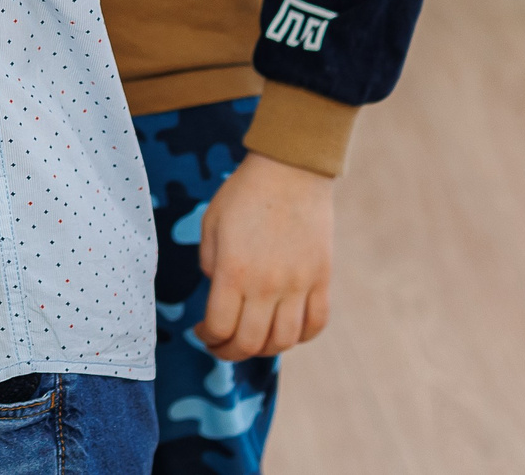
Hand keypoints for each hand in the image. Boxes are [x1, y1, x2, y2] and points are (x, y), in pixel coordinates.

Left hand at [196, 151, 334, 359]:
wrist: (289, 170)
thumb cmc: (243, 194)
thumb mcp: (211, 225)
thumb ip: (210, 264)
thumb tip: (217, 292)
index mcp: (234, 271)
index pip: (220, 327)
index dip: (208, 338)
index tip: (202, 332)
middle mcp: (267, 285)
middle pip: (250, 343)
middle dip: (230, 352)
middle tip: (221, 345)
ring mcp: (298, 285)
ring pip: (284, 341)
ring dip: (264, 349)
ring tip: (252, 339)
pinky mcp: (322, 280)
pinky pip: (316, 324)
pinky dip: (301, 337)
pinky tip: (285, 330)